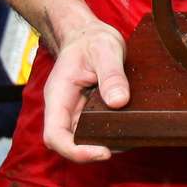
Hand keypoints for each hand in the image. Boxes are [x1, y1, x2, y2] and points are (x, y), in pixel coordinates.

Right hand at [41, 15, 128, 162]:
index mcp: (58, 96)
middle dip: (93, 151)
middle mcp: (64, 109)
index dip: (76, 151)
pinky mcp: (90, 114)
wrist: (88, 35)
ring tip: (131, 136)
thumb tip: (119, 102)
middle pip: (69, 144)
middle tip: (123, 144)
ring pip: (84, 140)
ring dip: (105, 144)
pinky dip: (112, 135)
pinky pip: (97, 131)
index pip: (55, 135)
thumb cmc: (92, 40)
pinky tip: (130, 129)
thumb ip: (111, 74)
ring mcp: (76, 113)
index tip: (103, 152)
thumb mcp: (105, 49)